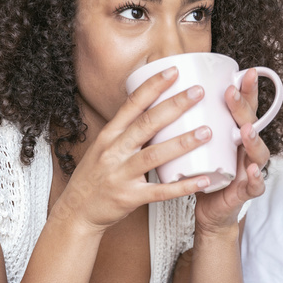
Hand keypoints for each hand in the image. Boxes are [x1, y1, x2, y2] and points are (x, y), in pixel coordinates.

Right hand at [52, 66, 214, 232]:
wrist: (76, 211)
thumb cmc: (93, 179)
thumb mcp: (103, 148)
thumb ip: (126, 132)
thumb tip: (153, 111)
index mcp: (109, 136)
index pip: (132, 104)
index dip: (153, 86)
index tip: (173, 70)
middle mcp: (114, 152)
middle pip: (146, 124)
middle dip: (174, 106)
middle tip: (197, 92)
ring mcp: (121, 175)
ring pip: (155, 155)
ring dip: (182, 143)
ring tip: (206, 132)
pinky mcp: (129, 197)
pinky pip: (160, 191)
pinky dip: (182, 186)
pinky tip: (202, 180)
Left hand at [193, 68, 270, 235]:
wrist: (208, 208)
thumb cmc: (202, 173)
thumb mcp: (194, 145)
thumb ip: (188, 123)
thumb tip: (165, 94)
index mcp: (234, 134)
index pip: (243, 108)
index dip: (245, 91)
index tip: (242, 71)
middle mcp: (246, 148)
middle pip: (251, 123)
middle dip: (244, 108)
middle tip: (231, 93)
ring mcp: (249, 169)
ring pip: (258, 152)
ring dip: (253, 140)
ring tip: (245, 129)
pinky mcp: (246, 191)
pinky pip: (255, 185)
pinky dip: (256, 178)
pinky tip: (251, 171)